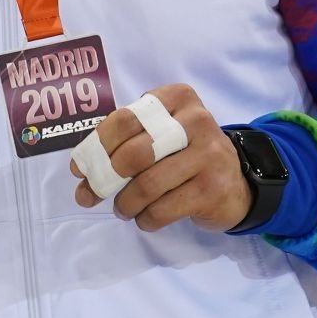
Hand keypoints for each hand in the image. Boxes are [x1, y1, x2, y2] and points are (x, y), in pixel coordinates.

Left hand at [70, 83, 251, 232]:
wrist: (237, 182)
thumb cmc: (184, 152)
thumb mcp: (159, 132)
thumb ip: (123, 140)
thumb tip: (80, 169)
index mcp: (176, 98)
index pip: (124, 120)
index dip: (96, 146)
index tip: (80, 169)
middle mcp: (196, 121)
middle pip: (134, 153)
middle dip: (104, 179)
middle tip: (92, 194)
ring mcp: (208, 155)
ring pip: (148, 185)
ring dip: (125, 203)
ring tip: (122, 208)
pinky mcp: (212, 189)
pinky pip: (163, 209)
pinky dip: (145, 219)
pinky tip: (144, 218)